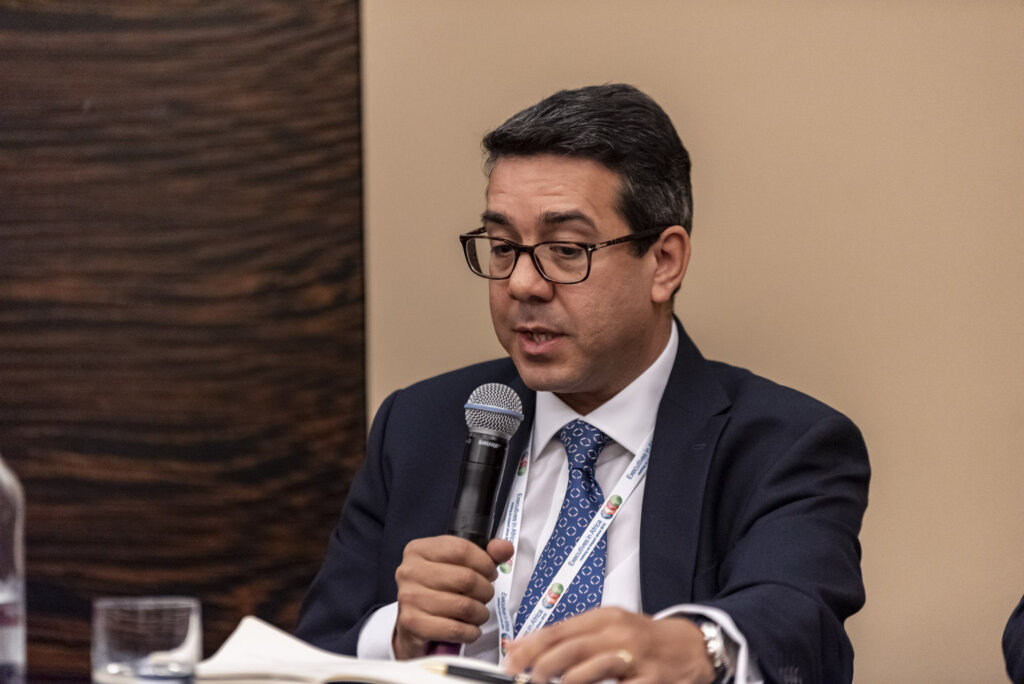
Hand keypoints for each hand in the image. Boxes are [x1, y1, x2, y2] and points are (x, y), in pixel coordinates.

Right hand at [392, 536, 513, 658]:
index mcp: (419, 550)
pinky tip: (471, 630)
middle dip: (485, 590)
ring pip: (463, 606)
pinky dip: (470, 632)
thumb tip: (504, 548)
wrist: (413, 623)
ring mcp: (408, 597)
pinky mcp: (411, 623)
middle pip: (466, 578)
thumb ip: (486, 554)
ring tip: (479, 614)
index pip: (462, 550)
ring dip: (480, 613)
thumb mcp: (459, 565)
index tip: (490, 573)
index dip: (485, 563)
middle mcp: (409, 570)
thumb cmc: (438, 589)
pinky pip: (454, 629)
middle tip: (485, 596)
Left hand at [503, 607, 715, 683]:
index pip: (558, 630)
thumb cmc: (645, 638)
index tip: (510, 661)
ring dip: (565, 682)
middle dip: (540, 667)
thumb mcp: (609, 627)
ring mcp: (635, 658)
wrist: (690, 646)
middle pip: (569, 649)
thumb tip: (526, 645)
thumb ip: (572, 636)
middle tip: (524, 679)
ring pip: (590, 669)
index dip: (529, 647)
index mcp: (604, 618)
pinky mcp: (651, 681)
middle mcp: (618, 633)